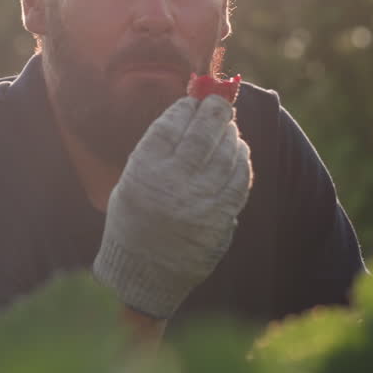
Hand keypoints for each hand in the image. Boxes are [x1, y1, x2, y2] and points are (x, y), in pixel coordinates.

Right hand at [92, 94, 252, 319]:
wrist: (143, 272)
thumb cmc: (134, 220)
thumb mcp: (131, 181)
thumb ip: (157, 150)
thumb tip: (189, 113)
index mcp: (143, 171)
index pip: (170, 126)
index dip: (185, 109)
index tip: (193, 100)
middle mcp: (171, 183)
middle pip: (200, 135)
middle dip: (213, 112)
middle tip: (220, 101)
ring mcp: (198, 202)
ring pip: (224, 155)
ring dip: (230, 135)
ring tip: (230, 126)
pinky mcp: (219, 218)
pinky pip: (238, 182)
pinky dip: (241, 162)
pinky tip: (239, 151)